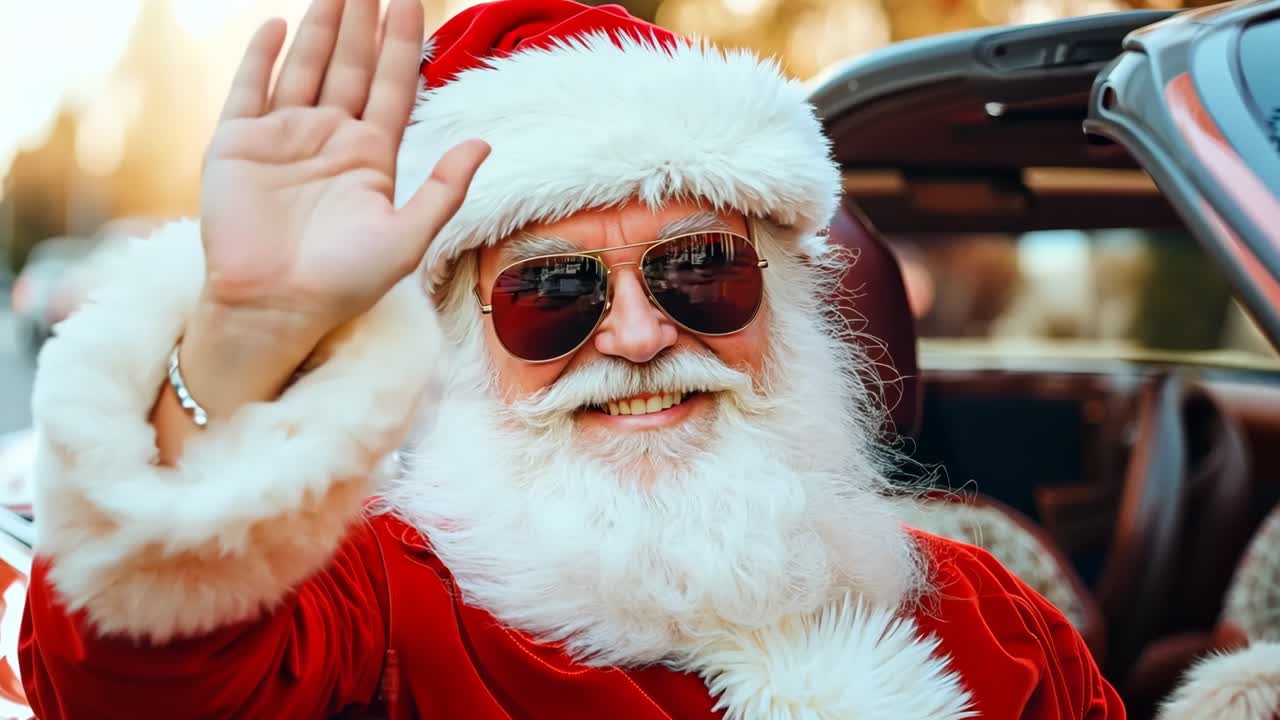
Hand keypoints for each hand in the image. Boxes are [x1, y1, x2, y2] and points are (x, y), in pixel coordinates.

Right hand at [196, 0, 487, 357]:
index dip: (401, 45)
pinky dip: (262, 57)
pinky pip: (250, 89)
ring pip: (305, 67)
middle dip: (361, 23)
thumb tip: (484, 143)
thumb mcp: (408, 238)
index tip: (411, 2)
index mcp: (370, 158)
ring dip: (320, 27)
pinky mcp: (237, 145)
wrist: (275, 308)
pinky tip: (280, 25)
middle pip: (350, 66)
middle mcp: (329, 140)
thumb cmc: (345, 283)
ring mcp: (283, 138)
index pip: (390, 87)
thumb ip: (444, 188)